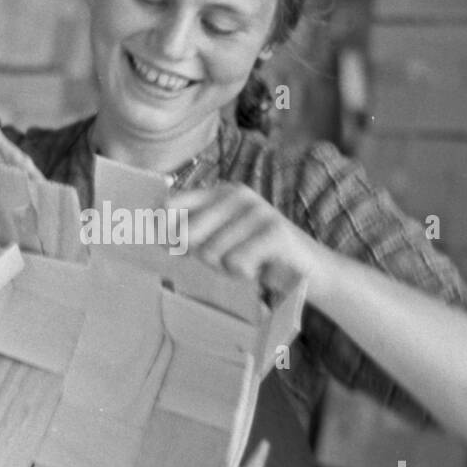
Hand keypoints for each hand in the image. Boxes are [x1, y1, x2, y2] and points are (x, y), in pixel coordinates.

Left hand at [166, 182, 323, 294]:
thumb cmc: (257, 257)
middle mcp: (237, 194)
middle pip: (187, 235)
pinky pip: (236, 263)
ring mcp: (257, 210)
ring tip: (250, 262)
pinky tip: (262, 268)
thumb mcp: (219, 241)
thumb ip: (191, 234)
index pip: (171, 205)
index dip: (164, 231)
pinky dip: (246, 274)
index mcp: (220, 192)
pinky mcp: (274, 231)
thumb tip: (157, 234)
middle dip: (202, 257)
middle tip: (227, 260)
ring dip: (228, 269)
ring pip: (212, 253)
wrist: (309, 271)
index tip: (170, 249)